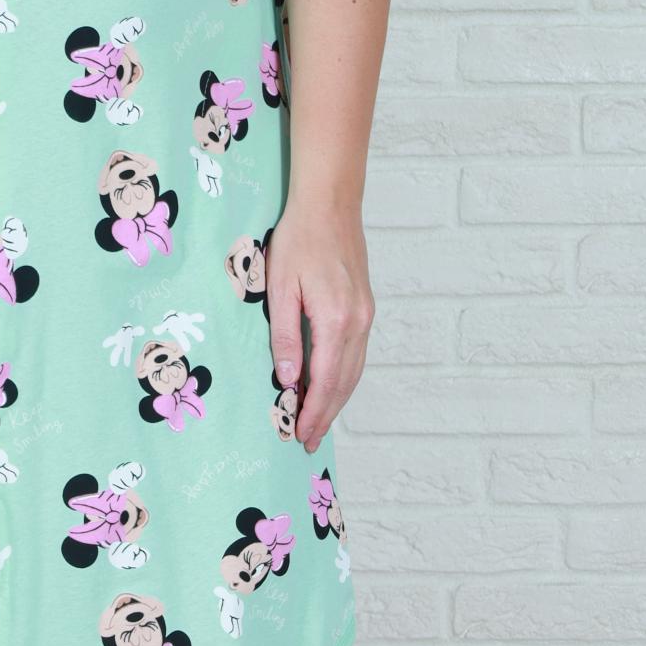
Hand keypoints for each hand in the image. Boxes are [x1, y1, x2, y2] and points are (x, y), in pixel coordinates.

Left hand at [265, 203, 373, 453]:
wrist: (330, 204)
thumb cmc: (298, 240)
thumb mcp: (279, 287)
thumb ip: (285, 335)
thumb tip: (289, 380)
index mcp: (335, 319)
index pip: (325, 380)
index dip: (313, 411)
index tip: (300, 435)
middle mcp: (358, 321)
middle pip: (345, 382)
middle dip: (326, 414)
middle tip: (308, 441)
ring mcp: (366, 314)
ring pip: (355, 370)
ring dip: (337, 399)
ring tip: (319, 422)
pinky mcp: (366, 307)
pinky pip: (357, 353)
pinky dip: (345, 377)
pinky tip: (331, 386)